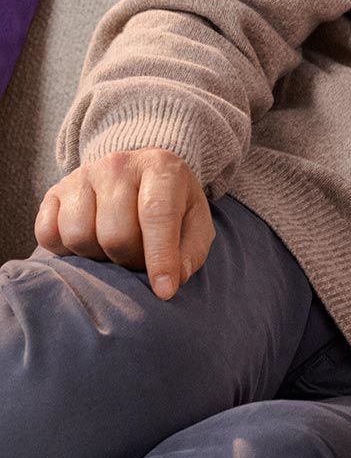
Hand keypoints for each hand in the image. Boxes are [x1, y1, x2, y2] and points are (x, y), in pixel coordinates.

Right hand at [35, 148, 214, 299]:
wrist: (140, 173)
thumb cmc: (172, 204)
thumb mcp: (195, 221)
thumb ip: (191, 251)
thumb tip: (173, 281)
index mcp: (160, 168)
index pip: (157, 215)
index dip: (160, 257)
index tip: (164, 291)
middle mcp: (118, 166)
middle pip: (115, 234)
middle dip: (130, 260)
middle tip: (139, 260)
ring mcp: (82, 176)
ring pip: (79, 236)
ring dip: (98, 257)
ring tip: (115, 250)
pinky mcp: (54, 191)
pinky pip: (48, 235)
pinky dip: (66, 251)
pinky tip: (89, 244)